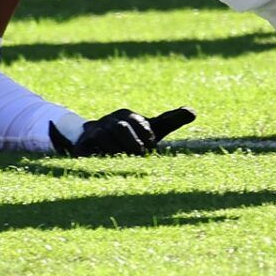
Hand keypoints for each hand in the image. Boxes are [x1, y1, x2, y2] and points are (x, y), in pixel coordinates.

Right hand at [50, 107, 194, 155]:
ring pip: (105, 138)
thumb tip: (193, 111)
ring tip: (124, 161)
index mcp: (126, 115)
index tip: (151, 144)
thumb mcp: (151, 129)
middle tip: (140, 155)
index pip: (138, 121)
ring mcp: (95, 132)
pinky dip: (99, 157)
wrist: (94, 145)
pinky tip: (108, 164)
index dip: (146, 133)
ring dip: (116, 151)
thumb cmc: (130, 137)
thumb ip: (171, 120)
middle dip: (132, 142)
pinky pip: (89, 150)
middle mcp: (109, 120)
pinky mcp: (82, 146)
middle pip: (121, 127)